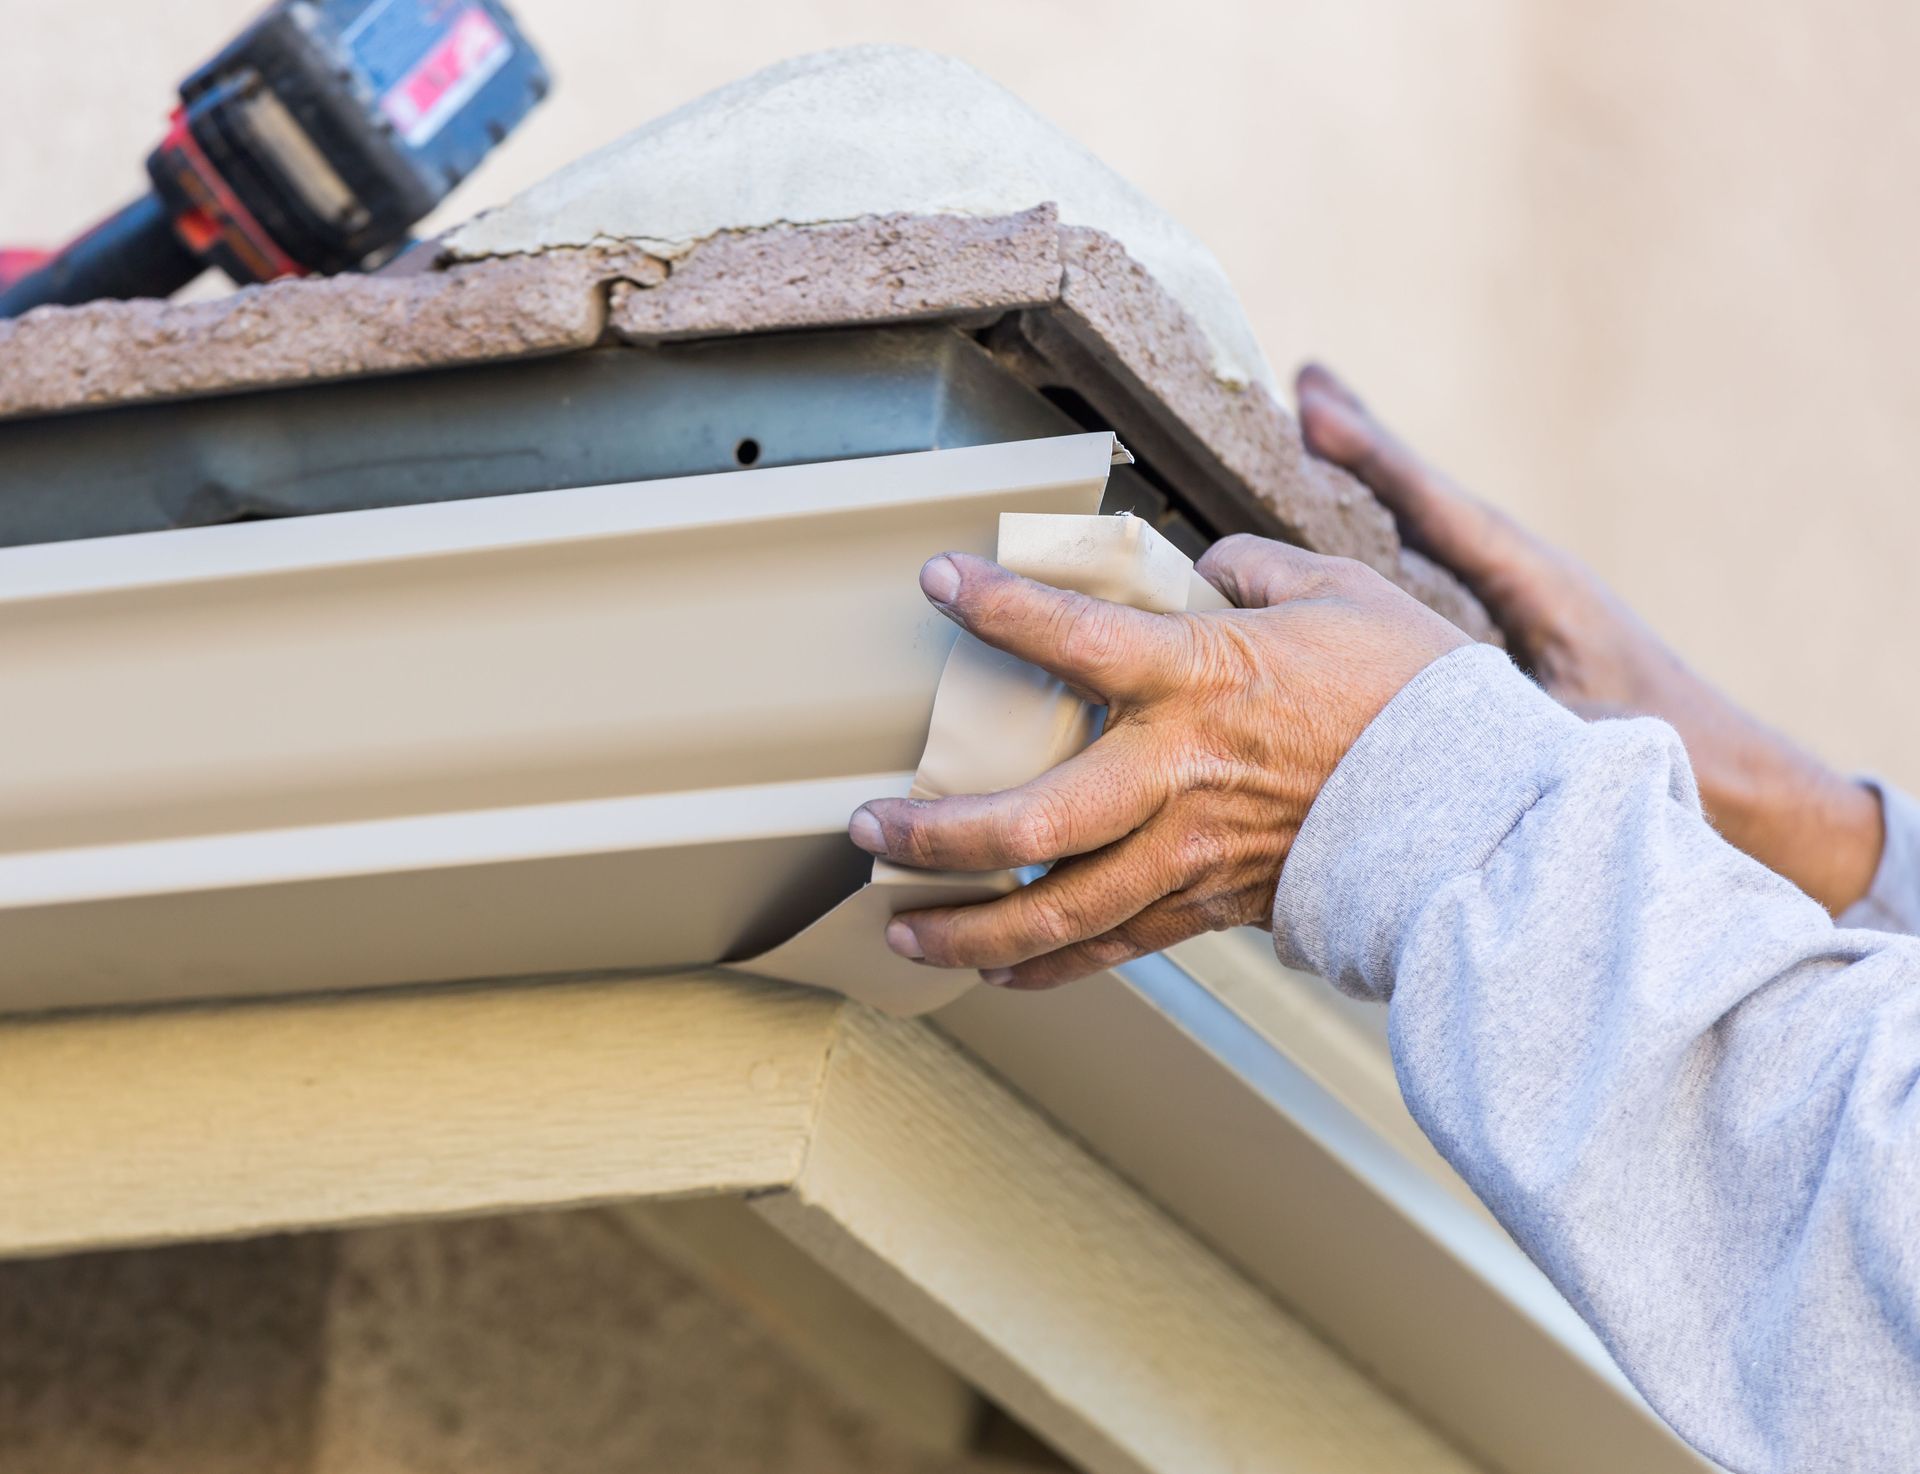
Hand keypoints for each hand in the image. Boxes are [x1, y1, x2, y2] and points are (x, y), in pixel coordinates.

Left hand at [847, 541, 1467, 988]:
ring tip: (898, 930)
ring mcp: (1193, 853)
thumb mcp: (1338, 594)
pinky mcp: (1217, 907)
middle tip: (864, 831)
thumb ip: (1250, 574)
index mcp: (1202, 677)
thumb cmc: (1415, 691)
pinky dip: (1049, 965)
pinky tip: (994, 972)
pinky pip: (1117, 947)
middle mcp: (1179, 774)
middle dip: (935, 834)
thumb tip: (1202, 570)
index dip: (997, 607)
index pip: (1073, 637)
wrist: (1486, 810)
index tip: (937, 581)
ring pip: (1059, 908)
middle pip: (1030, 819)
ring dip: (967, 928)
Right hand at [1295, 363, 1883, 914]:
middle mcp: (1525, 574)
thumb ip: (1506, 712)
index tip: (1314, 411)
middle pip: (1428, 496)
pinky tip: (1356, 525)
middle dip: (1367, 441)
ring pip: (1429, 523)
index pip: (1440, 510)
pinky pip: (1436, 560)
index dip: (1375, 460)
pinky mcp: (1512, 623)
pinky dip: (1393, 527)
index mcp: (1540, 584)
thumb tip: (1421, 692)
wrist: (1733, 772)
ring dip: (1374, 478)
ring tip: (1319, 422)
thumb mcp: (1581, 733)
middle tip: (1307, 379)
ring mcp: (1518, 595)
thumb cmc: (1668, 753)